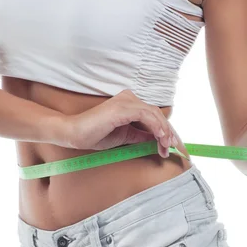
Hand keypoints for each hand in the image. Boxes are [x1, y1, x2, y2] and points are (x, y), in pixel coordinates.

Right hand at [60, 89, 178, 158]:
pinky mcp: (123, 107)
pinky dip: (156, 127)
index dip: (164, 130)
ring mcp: (126, 101)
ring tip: (166, 146)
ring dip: (163, 131)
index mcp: (129, 104)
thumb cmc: (96, 135)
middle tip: (171, 148)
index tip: (170, 145)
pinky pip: (146, 115)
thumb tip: (157, 140)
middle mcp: (129, 99)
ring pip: (154, 114)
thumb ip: (141, 135)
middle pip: (156, 114)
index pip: (153, 115)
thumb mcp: (126, 137)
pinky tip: (160, 138)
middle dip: (167, 132)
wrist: (76, 135)